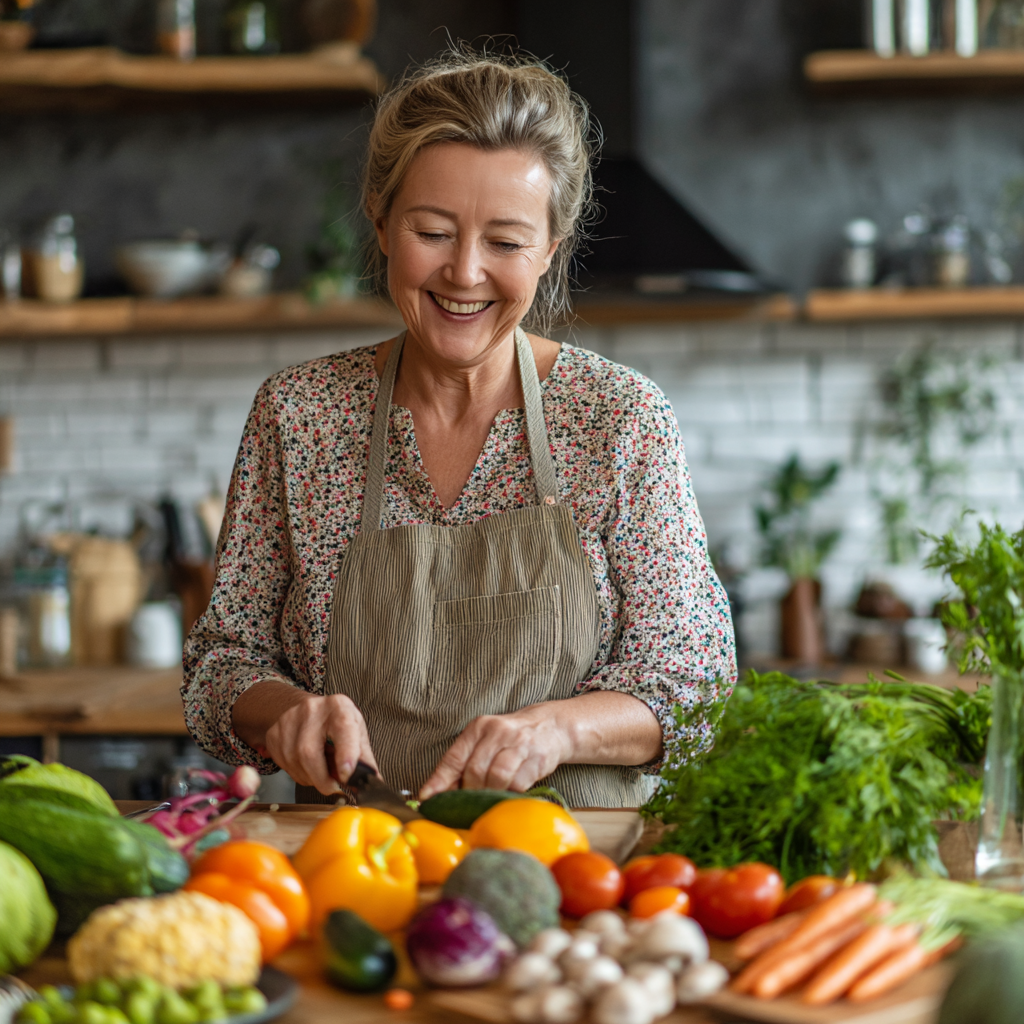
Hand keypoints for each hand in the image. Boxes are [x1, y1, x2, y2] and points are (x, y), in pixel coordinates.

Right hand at [232, 681, 377, 795]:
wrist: (305, 709)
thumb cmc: (335, 722)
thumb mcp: (355, 731)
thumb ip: (364, 757)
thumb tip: (374, 782)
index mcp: (339, 707)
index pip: (343, 728)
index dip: (345, 754)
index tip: (347, 775)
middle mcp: (312, 709)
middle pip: (310, 753)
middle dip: (322, 779)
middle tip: (333, 786)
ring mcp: (288, 721)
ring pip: (296, 763)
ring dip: (310, 778)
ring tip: (320, 770)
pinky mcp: (274, 734)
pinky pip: (284, 765)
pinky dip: (298, 774)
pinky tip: (306, 765)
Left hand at [418, 703, 570, 799]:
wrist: (549, 727)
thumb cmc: (509, 740)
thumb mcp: (484, 743)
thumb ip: (463, 764)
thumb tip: (436, 793)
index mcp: (478, 727)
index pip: (454, 757)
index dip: (439, 781)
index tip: (427, 798)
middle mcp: (497, 731)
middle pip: (475, 770)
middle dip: (470, 791)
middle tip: (470, 801)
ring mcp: (519, 743)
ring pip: (496, 776)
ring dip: (490, 793)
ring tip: (490, 797)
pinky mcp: (537, 757)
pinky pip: (518, 783)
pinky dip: (510, 793)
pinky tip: (509, 792)